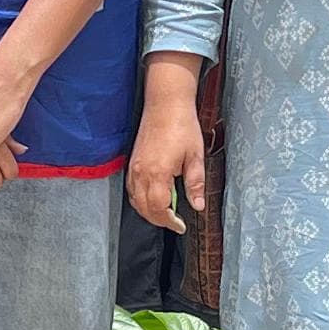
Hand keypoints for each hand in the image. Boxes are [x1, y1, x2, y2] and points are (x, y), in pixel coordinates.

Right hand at [128, 89, 207, 231]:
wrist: (165, 104)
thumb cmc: (182, 126)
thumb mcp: (195, 156)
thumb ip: (195, 183)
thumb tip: (197, 205)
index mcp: (158, 173)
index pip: (159, 209)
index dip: (170, 221)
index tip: (180, 225)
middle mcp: (141, 173)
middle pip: (145, 208)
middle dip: (159, 220)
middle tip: (174, 222)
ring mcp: (134, 168)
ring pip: (135, 201)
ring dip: (149, 211)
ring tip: (165, 213)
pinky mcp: (132, 162)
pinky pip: (131, 189)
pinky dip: (140, 199)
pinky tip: (153, 198)